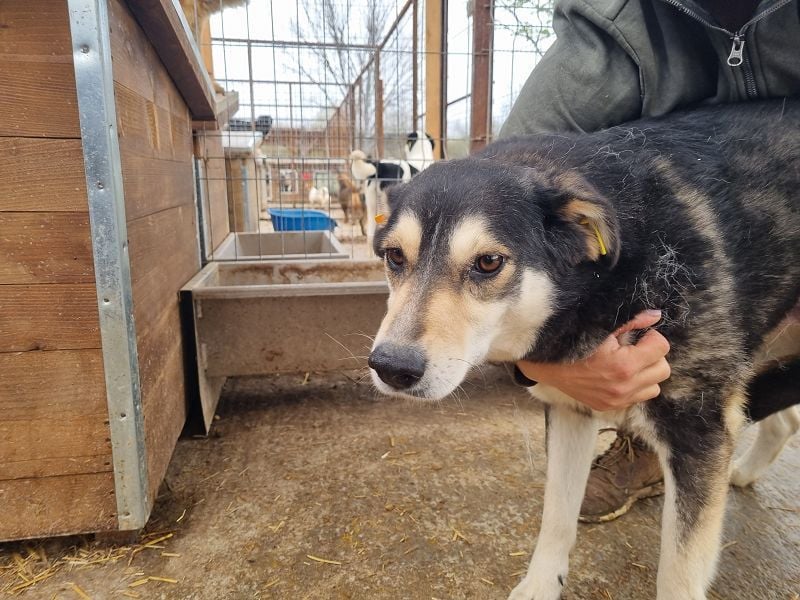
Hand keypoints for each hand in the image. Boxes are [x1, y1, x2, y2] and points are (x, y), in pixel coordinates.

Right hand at [516, 310, 670, 410]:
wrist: (546, 365)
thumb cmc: (573, 341)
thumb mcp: (601, 326)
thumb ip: (632, 321)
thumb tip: (655, 315)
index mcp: (624, 366)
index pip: (662, 348)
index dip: (651, 337)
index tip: (637, 335)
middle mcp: (623, 387)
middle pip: (663, 370)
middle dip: (652, 355)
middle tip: (633, 348)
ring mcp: (616, 400)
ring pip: (654, 387)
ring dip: (646, 373)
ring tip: (628, 362)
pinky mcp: (609, 407)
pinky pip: (637, 398)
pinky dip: (633, 386)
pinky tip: (617, 374)